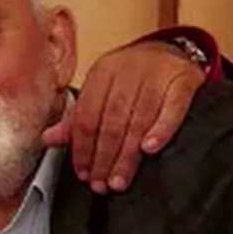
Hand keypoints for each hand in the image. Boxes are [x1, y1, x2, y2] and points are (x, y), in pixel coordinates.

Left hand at [42, 39, 204, 193]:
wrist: (173, 50)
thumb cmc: (133, 77)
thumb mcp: (102, 91)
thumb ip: (77, 118)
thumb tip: (47, 139)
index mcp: (102, 72)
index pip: (87, 116)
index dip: (82, 148)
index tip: (83, 173)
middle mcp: (127, 70)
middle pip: (112, 121)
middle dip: (104, 157)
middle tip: (101, 183)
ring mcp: (157, 74)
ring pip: (138, 120)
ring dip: (127, 155)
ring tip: (119, 180)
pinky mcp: (184, 79)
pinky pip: (173, 107)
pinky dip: (161, 129)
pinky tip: (150, 149)